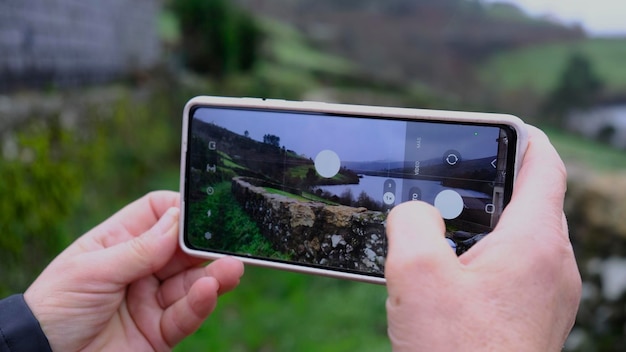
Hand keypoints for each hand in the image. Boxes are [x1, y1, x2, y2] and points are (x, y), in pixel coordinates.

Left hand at [24, 191, 243, 350]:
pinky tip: (209, 290)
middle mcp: (140, 269)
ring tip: (232, 267)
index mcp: (119, 244)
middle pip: (182, 250)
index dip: (179, 209)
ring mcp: (151, 301)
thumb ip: (139, 249)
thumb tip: (178, 218)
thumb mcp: (92, 270)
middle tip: (230, 239)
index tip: (202, 208)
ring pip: (190, 283)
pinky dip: (200, 303)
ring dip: (213, 274)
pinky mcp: (159, 332)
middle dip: (205, 244)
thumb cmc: (54, 308)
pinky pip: (185, 316)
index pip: (157, 215)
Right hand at [385, 126, 580, 350]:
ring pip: (518, 238)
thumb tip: (415, 212)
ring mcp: (549, 294)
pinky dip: (485, 259)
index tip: (498, 130)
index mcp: (534, 242)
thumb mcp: (416, 274)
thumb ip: (412, 221)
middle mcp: (553, 265)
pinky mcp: (535, 317)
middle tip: (447, 186)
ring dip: (481, 228)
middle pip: (529, 201)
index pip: (544, 165)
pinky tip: (448, 278)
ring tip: (439, 233)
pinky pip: (514, 270)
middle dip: (487, 188)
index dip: (523, 138)